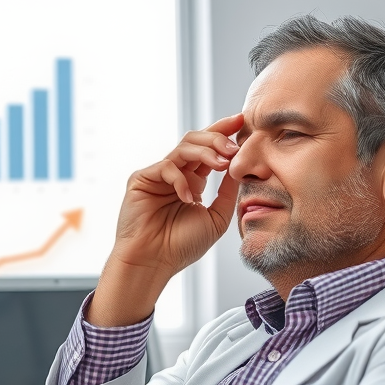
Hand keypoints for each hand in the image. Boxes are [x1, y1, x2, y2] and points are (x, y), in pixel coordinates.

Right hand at [87, 114, 242, 326]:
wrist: (153, 263)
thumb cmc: (181, 247)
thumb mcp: (216, 217)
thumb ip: (227, 191)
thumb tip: (240, 166)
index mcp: (191, 181)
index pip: (208, 149)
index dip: (224, 132)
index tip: (243, 121)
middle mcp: (175, 174)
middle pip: (196, 139)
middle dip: (218, 138)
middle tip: (235, 146)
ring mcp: (157, 176)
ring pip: (183, 147)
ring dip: (206, 151)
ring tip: (222, 164)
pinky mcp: (141, 179)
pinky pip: (166, 166)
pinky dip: (181, 179)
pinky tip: (188, 198)